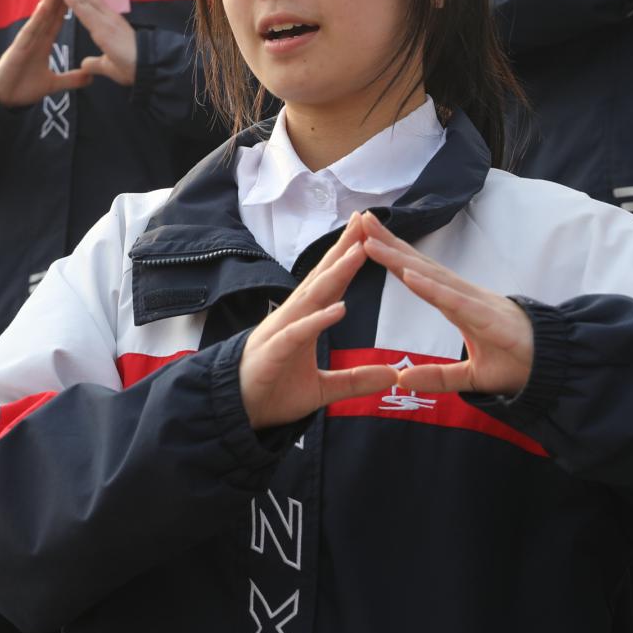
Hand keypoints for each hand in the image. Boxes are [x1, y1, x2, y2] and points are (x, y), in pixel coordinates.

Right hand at [0, 0, 94, 106]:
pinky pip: (30, 30)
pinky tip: (44, 6)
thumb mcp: (53, 84)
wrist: (4, 98)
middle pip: (50, 12)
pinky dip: (37, 17)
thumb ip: (71, 79)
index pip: (58, 20)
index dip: (68, 5)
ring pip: (40, 16)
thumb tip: (89, 78)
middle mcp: (35, 37)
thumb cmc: (23, 88)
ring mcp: (26, 40)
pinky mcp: (18, 47)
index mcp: (43, 43)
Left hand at [53, 0, 136, 85]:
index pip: (89, 3)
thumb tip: (85, 64)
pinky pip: (86, 12)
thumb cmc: (133, 67)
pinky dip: (74, 0)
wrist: (150, 69)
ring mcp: (106, 21)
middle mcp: (107, 18)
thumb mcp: (108, 66)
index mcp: (107, 24)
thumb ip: (95, 63)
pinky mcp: (104, 28)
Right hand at [237, 213, 405, 427]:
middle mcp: (293, 318)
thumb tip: (394, 375)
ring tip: (359, 253)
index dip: (348, 258)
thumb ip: (357, 380)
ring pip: (312, 297)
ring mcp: (282, 332)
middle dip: (343, 249)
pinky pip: (299, 332)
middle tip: (365, 220)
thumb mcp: (324, 389)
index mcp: (305, 321)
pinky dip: (318, 320)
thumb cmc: (275, 392)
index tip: (368, 233)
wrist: (238, 412)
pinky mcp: (274, 352)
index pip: (331, 283)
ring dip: (336, 274)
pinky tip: (339, 308)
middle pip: (322, 278)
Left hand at [358, 216, 533, 394]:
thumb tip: (402, 380)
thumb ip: (438, 378)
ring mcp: (476, 304)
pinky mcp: (488, 319)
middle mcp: (463, 296)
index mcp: (457, 303)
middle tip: (360, 220)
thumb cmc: (518, 364)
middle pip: (421, 266)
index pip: (419, 275)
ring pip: (432, 277)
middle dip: (390, 243)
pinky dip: (432, 289)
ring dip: (401, 259)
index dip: (394, 256)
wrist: (560, 369)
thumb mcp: (470, 377)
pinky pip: (455, 301)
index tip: (366, 238)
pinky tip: (409, 276)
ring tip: (372, 242)